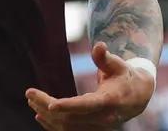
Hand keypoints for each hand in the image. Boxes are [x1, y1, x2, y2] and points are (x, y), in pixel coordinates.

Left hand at [24, 42, 153, 129]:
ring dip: (47, 117)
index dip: (68, 106)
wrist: (138, 97)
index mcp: (111, 101)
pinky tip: (39, 116)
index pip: (87, 106)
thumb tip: (99, 45)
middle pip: (71, 118)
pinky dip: (53, 125)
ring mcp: (98, 127)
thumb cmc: (125, 76)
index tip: (50, 104)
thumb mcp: (119, 64)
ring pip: (68, 127)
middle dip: (47, 107)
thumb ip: (105, 57)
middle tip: (29, 94)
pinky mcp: (92, 130)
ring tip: (32, 102)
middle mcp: (104, 118)